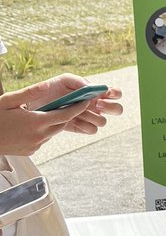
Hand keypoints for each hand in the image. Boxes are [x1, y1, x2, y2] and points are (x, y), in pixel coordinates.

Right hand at [0, 75, 123, 155]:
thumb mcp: (9, 100)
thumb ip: (30, 92)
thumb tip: (47, 85)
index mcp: (36, 122)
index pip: (66, 115)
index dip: (78, 108)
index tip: (86, 101)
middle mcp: (39, 136)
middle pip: (62, 124)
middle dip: (66, 114)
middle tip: (66, 103)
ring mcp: (36, 145)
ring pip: (53, 132)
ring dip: (52, 123)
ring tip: (40, 113)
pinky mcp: (32, 151)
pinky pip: (43, 139)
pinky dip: (42, 131)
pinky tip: (30, 125)